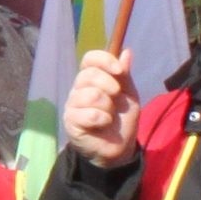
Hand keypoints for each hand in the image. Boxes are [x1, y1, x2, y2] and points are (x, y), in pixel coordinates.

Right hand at [62, 48, 138, 167]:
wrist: (120, 148)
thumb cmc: (122, 120)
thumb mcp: (129, 95)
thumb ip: (125, 75)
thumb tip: (126, 51)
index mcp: (92, 79)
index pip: (90, 59)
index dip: (104, 60)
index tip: (118, 70)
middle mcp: (79, 89)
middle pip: (89, 75)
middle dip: (109, 85)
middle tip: (116, 98)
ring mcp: (73, 105)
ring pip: (90, 95)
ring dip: (107, 106)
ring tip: (109, 116)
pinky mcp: (71, 122)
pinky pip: (88, 114)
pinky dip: (102, 119)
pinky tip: (103, 124)